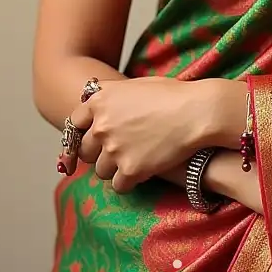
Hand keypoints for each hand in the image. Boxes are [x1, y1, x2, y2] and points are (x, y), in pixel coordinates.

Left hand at [62, 77, 240, 192]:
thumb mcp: (135, 85)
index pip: (75, 123)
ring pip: (101, 171)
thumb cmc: (173, 95)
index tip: (92, 139)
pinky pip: (118, 186)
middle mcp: (101, 125)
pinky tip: (144, 171)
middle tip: (117, 152)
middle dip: (98, 153)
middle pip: (84, 151)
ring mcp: (113, 149)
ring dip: (115, 168)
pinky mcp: (129, 169)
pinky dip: (129, 182)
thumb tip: (97, 98)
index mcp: (100, 100)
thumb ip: (111, 94)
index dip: (83, 132)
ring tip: (135, 160)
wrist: (197, 112)